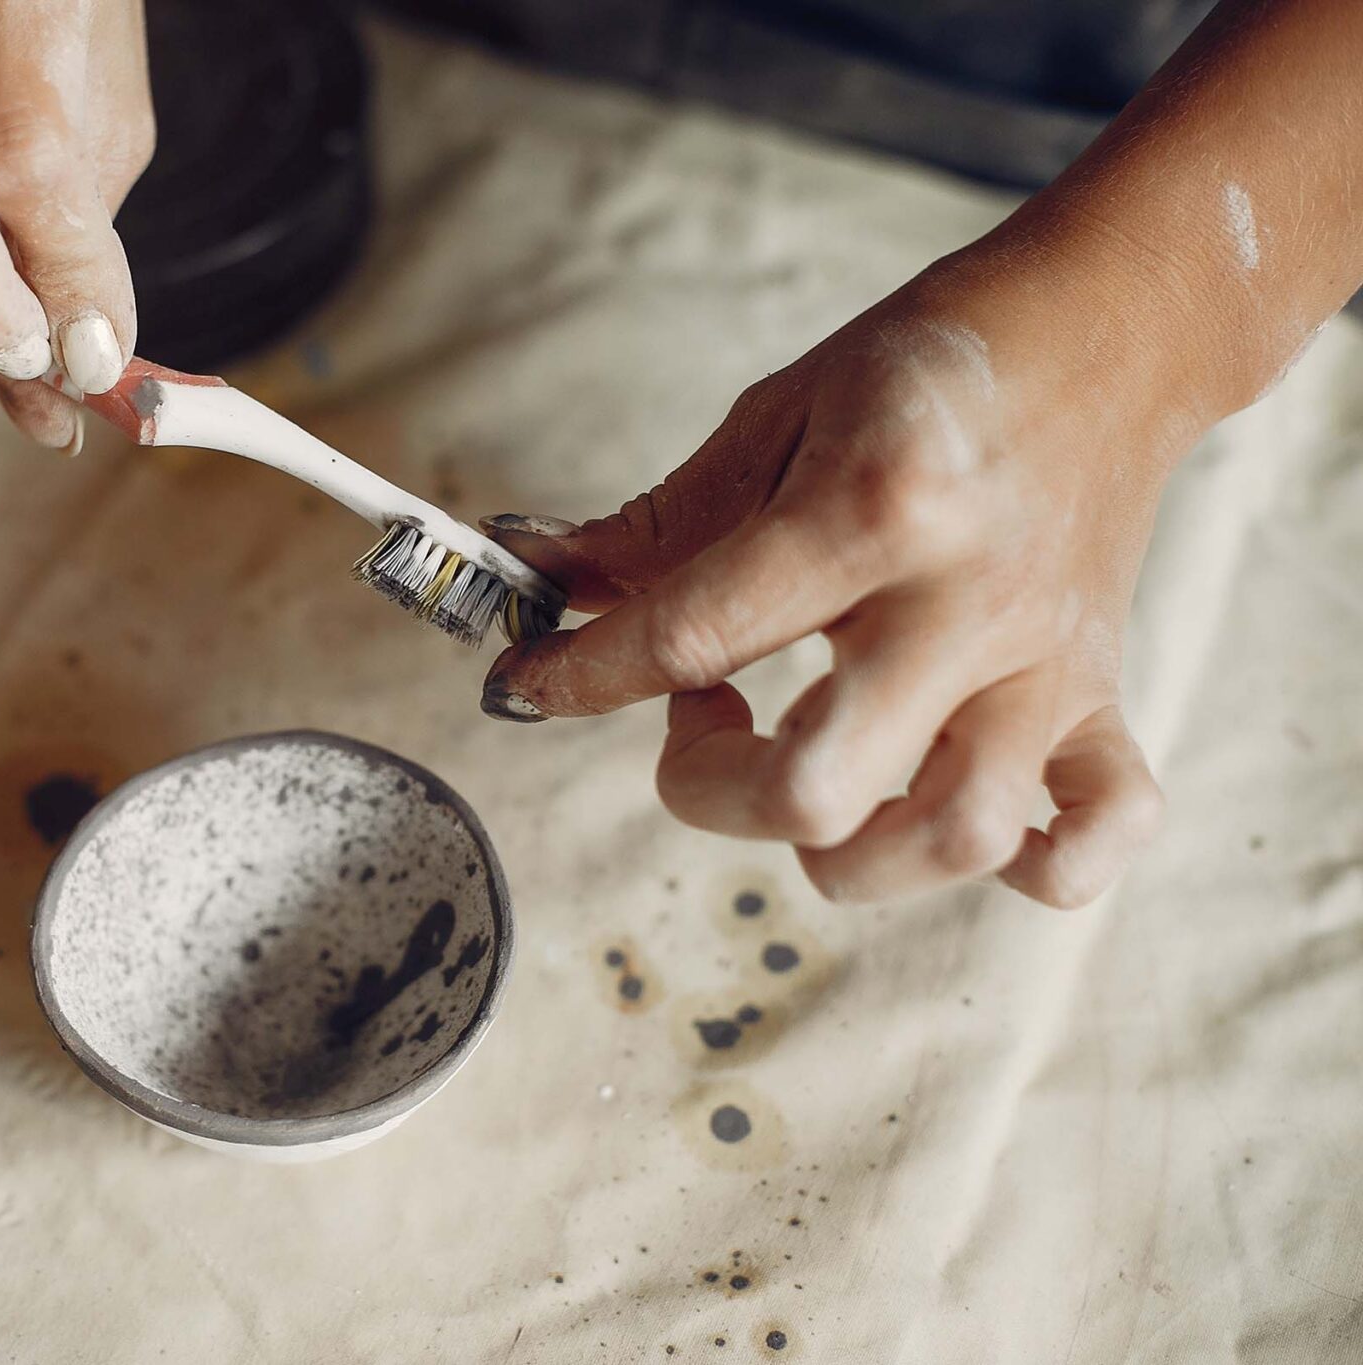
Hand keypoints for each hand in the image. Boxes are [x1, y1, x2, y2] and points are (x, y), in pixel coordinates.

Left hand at [479, 247, 1186, 907]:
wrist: (1107, 328)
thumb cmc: (931, 365)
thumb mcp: (778, 413)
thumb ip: (660, 524)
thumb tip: (541, 582)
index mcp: (875, 510)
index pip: (691, 636)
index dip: (579, 675)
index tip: (528, 684)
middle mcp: (965, 605)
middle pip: (813, 789)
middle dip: (707, 789)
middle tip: (695, 718)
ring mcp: (1044, 665)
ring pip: (951, 841)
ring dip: (846, 848)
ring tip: (806, 769)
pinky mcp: (1101, 697)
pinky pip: (1102, 831)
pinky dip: (1032, 864)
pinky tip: (948, 813)